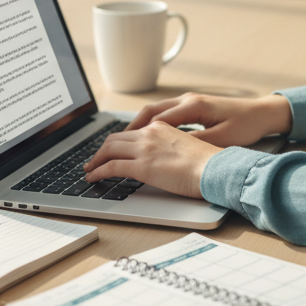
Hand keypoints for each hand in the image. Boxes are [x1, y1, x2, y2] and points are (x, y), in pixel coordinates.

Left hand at [83, 121, 222, 197]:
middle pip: (115, 138)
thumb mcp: (187, 147)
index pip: (131, 131)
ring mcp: (144, 149)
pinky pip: (110, 167)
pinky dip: (97, 172)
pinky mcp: (141, 166)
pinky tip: (93, 178)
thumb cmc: (208, 163)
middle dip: (102, 149)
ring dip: (96, 160)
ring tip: (90, 169)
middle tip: (95, 159)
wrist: (215, 169)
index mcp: (162, 127)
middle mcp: (150, 133)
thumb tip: (162, 159)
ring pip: (109, 150)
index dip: (117, 141)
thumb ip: (170, 147)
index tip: (110, 149)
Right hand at [126, 93, 292, 147]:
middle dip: (129, 129)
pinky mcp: (194, 106)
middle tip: (111, 146)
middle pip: (149, 112)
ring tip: (123, 143)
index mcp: (192, 106)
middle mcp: (187, 100)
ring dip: (138, 126)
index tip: (121, 148)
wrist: (264, 112)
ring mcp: (190, 101)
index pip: (155, 120)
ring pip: (155, 112)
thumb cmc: (246, 125)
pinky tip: (147, 138)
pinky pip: (165, 114)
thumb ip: (194, 143)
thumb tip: (170, 150)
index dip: (135, 135)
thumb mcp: (221, 139)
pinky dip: (151, 124)